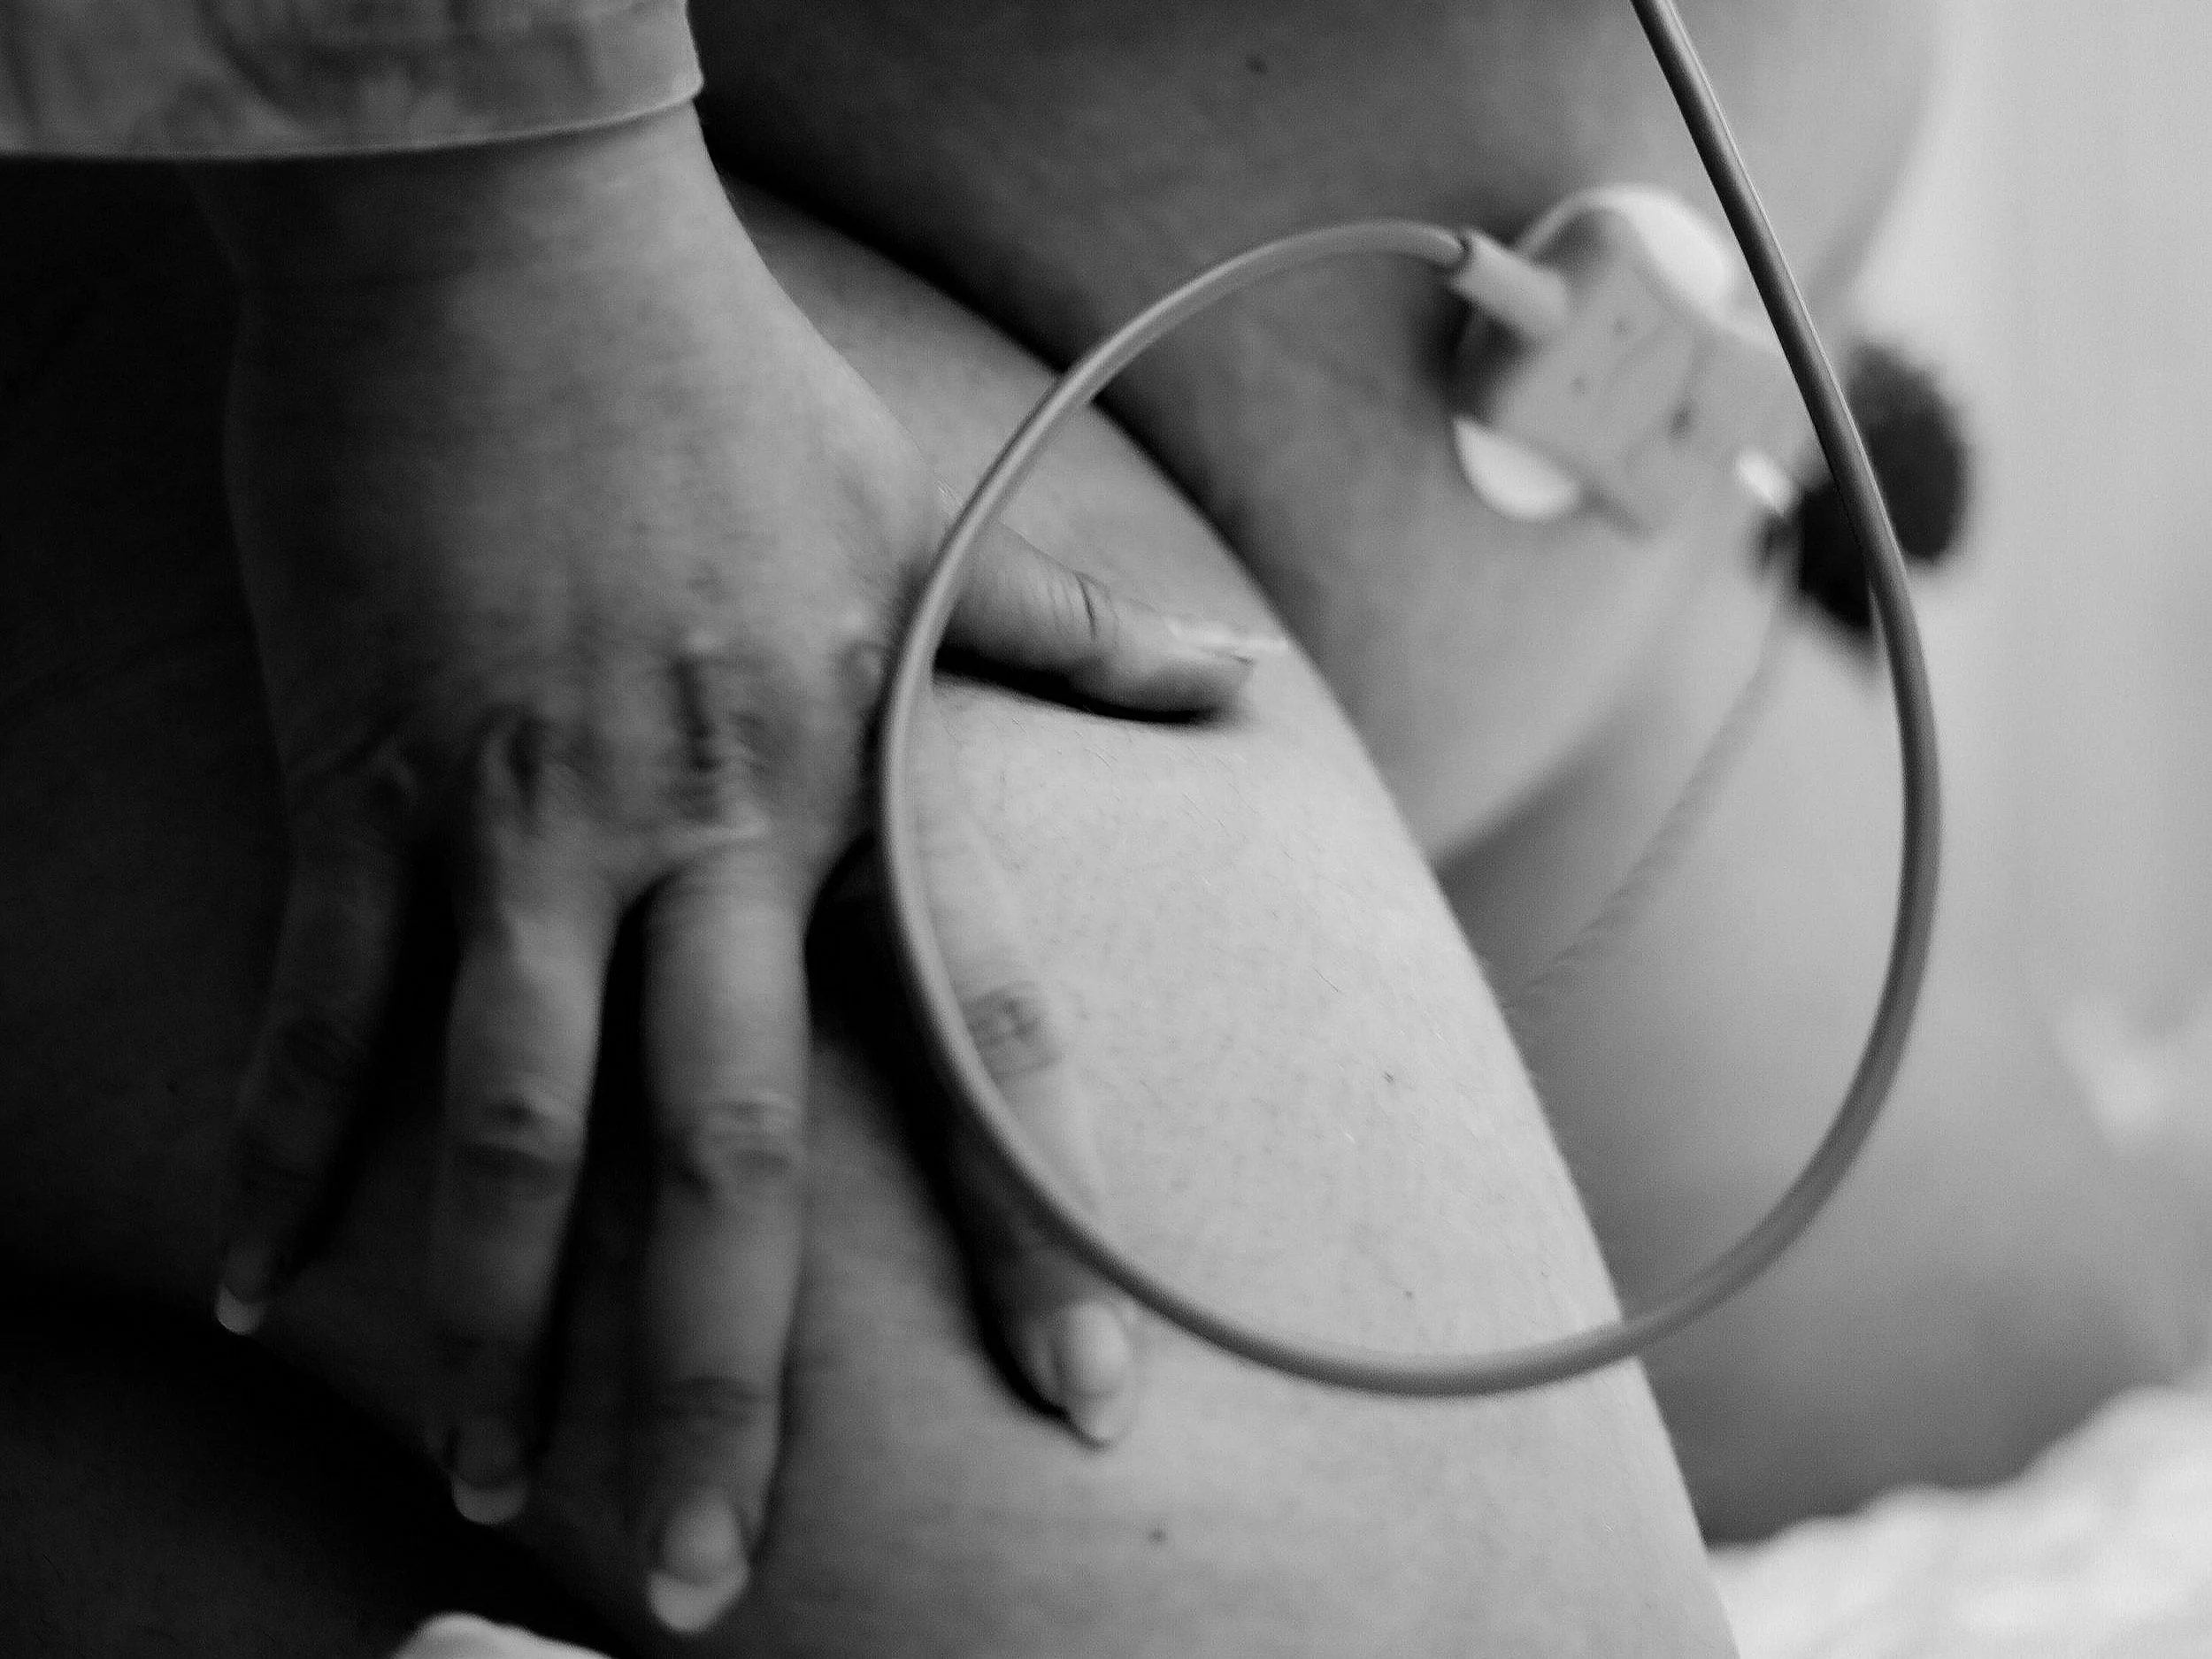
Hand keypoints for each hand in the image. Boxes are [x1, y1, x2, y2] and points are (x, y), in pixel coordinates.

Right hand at [188, 109, 1273, 1633]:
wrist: (495, 248)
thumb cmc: (722, 386)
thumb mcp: (916, 515)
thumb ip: (1062, 635)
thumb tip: (1229, 693)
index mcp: (846, 785)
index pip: (961, 1043)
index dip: (1026, 1231)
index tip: (1085, 1404)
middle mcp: (697, 835)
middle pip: (715, 1157)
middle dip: (713, 1379)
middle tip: (707, 1577)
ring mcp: (515, 820)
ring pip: (505, 1124)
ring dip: (493, 1327)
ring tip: (494, 1493)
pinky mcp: (362, 783)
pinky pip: (319, 1008)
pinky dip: (284, 1156)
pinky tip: (263, 1295)